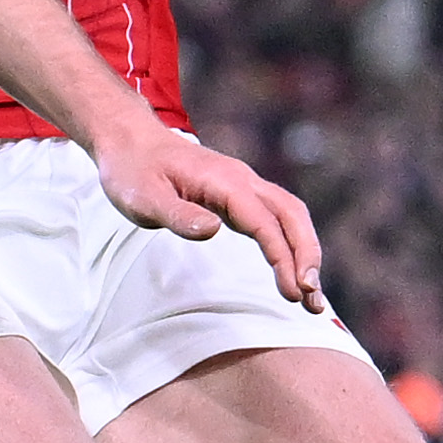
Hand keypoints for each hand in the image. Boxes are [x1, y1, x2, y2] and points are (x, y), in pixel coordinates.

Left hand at [88, 122, 327, 306]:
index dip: (282, 257)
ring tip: (311, 297)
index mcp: (224, 181)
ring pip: (289, 215)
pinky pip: (276, 217)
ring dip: (305, 252)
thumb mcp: (143, 199)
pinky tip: (293, 271)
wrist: (129, 141)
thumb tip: (214, 230)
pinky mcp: (238, 194)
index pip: (265, 222)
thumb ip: (178, 216)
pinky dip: (290, 244)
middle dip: (308, 257)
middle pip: (291, 215)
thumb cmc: (133, 172)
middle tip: (313, 301)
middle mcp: (242, 180)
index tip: (292, 292)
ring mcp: (243, 185)